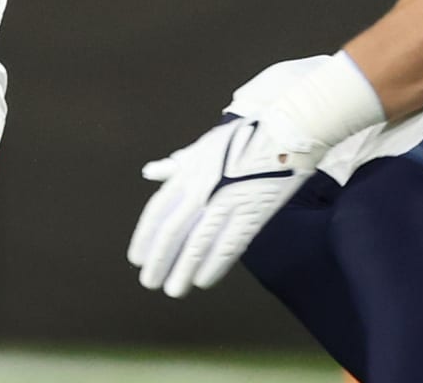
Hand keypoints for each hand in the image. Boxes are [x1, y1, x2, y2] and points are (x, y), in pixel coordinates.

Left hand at [127, 112, 325, 297]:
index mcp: (189, 170)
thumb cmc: (244, 137)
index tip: (137, 257)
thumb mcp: (206, 145)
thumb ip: (178, 163)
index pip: (158, 210)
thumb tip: (149, 171)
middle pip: (173, 231)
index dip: (145, 237)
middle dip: (159, 260)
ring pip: (198, 244)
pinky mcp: (252, 214)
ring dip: (182, 271)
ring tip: (173, 289)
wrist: (285, 133)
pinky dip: (213, 266)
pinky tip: (203, 280)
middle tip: (149, 281)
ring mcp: (227, 202)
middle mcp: (203, 188)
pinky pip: (228, 246)